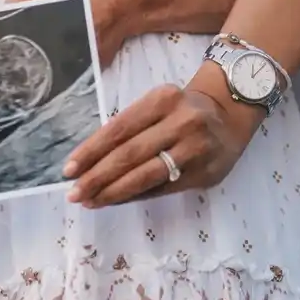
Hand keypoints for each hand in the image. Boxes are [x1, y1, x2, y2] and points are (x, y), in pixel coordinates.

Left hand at [63, 64, 260, 207]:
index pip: (119, 128)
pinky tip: (117, 200)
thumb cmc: (181, 109)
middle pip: (130, 154)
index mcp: (163, 99)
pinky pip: (162, 189)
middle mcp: (181, 122)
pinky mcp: (204, 173)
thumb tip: (91, 161)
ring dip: (114, 192)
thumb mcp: (158, 104)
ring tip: (90, 201)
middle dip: (97, 176)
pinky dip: (136, 196)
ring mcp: (195, 149)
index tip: (69, 168)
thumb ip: (132, 127)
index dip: (92, 151)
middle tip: (74, 193)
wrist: (229, 115)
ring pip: (146, 176)